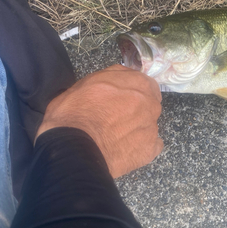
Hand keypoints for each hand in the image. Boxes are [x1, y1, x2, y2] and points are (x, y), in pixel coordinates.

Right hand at [36, 64, 162, 177]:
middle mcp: (151, 104)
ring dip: (137, 129)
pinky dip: (141, 148)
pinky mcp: (150, 151)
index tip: (123, 100)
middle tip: (116, 119)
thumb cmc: (75, 112)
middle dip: (137, 110)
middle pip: (150, 105)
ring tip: (115, 138)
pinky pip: (151, 147)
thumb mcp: (88, 81)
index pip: (146, 85)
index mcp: (139, 84)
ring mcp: (152, 128)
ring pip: (149, 126)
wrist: (74, 148)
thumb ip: (113, 77)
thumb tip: (123, 78)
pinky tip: (125, 150)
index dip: (134, 92)